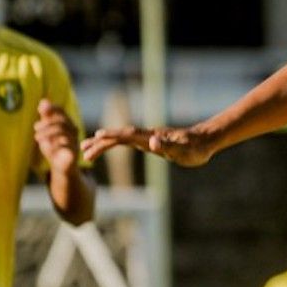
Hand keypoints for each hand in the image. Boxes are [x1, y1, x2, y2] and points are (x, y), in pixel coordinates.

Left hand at [34, 99, 81, 174]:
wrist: (60, 167)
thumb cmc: (53, 147)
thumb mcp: (46, 131)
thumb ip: (45, 117)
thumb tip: (43, 101)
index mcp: (67, 122)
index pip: (61, 110)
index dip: (52, 108)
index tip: (41, 112)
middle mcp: (73, 130)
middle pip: (61, 120)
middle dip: (47, 123)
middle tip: (35, 128)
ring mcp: (75, 140)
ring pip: (62, 131)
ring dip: (47, 132)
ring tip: (36, 137)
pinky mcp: (74, 151)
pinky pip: (65, 144)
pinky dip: (53, 144)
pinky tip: (47, 147)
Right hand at [81, 124, 216, 167]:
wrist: (204, 141)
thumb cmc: (196, 148)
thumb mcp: (184, 151)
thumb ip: (168, 147)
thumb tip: (153, 142)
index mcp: (151, 137)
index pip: (128, 135)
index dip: (112, 136)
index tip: (96, 137)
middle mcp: (146, 136)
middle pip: (119, 137)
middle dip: (100, 143)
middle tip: (82, 150)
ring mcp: (146, 138)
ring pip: (120, 139)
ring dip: (102, 144)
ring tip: (85, 151)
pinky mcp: (148, 142)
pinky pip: (125, 142)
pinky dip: (113, 144)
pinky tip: (105, 147)